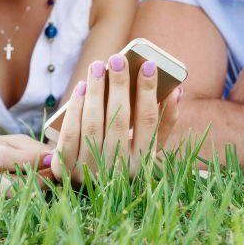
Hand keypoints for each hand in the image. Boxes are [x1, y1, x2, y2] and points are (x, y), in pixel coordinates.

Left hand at [50, 53, 180, 183]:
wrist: (84, 186)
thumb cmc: (121, 155)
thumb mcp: (145, 145)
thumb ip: (164, 120)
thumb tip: (177, 90)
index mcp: (143, 162)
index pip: (149, 121)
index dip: (149, 91)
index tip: (148, 65)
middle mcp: (119, 170)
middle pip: (120, 119)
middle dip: (119, 85)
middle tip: (118, 59)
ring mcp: (91, 172)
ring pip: (94, 124)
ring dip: (95, 91)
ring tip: (97, 66)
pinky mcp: (66, 170)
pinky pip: (71, 134)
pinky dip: (76, 108)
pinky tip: (81, 87)